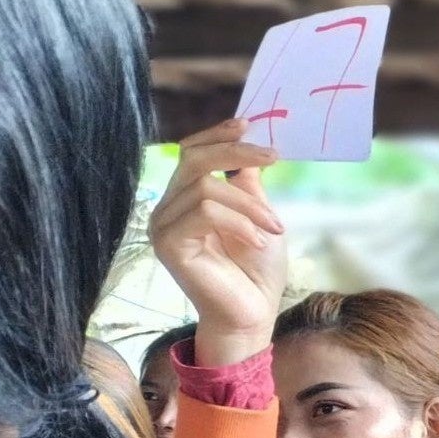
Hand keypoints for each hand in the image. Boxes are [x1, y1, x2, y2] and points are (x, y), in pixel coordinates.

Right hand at [150, 119, 287, 366]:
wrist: (252, 314)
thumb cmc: (256, 270)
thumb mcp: (259, 215)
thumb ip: (247, 182)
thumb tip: (251, 143)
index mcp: (186, 198)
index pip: (191, 152)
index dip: (218, 135)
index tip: (249, 123)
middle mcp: (167, 208)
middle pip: (194, 160)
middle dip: (236, 152)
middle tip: (274, 156)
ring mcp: (163, 226)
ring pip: (206, 189)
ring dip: (250, 205)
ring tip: (275, 228)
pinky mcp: (168, 245)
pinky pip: (204, 214)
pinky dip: (238, 222)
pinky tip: (256, 240)